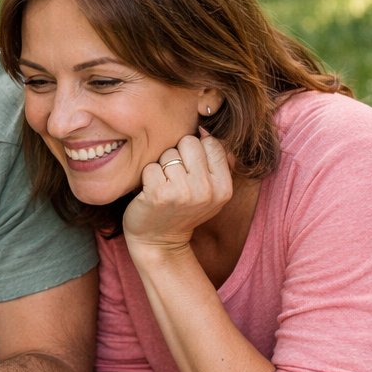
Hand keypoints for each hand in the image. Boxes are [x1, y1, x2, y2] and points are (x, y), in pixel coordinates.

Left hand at [122, 129, 233, 254]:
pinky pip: (151, 166)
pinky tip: (151, 192)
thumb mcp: (211, 191)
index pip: (212, 143)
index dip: (196, 151)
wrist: (159, 242)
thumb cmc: (183, 210)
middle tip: (175, 178)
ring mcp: (183, 192)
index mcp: (224, 187)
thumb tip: (206, 129)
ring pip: (169, 153)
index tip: (191, 170)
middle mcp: (206, 190)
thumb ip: (217, 162)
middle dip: (178, 155)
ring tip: (164, 186)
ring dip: (162, 167)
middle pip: (189, 143)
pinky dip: (147, 176)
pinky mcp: (159, 194)